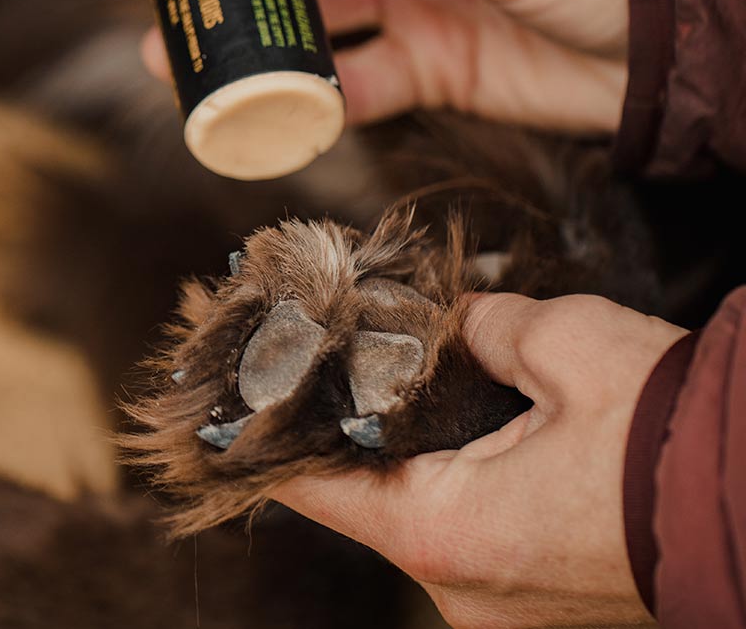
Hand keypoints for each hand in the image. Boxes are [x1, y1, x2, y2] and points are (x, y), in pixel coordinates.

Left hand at [268, 293, 683, 627]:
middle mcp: (459, 588)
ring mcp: (498, 605)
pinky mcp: (535, 600)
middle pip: (362, 496)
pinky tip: (462, 427)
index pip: (311, 486)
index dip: (269, 435)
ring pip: (416, 513)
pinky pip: (465, 531)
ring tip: (398, 383)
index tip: (240, 397)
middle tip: (332, 359)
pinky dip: (451, 479)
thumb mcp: (567, 345)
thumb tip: (457, 317)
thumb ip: (481, 324)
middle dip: (351, 424)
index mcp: (443, 532)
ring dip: (407, 451)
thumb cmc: (676, 437)